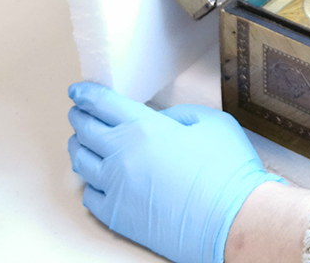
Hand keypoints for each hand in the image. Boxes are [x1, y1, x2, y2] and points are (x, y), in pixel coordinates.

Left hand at [67, 82, 282, 262]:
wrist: (232, 219)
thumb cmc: (227, 170)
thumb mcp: (212, 122)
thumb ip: (180, 114)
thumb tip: (161, 120)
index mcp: (146, 128)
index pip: (104, 104)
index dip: (88, 94)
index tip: (80, 91)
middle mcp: (122, 156)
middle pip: (86, 131)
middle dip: (79, 116)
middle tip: (78, 111)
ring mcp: (115, 188)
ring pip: (81, 162)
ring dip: (78, 147)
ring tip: (81, 141)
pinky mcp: (116, 216)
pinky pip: (89, 195)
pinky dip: (89, 182)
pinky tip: (95, 178)